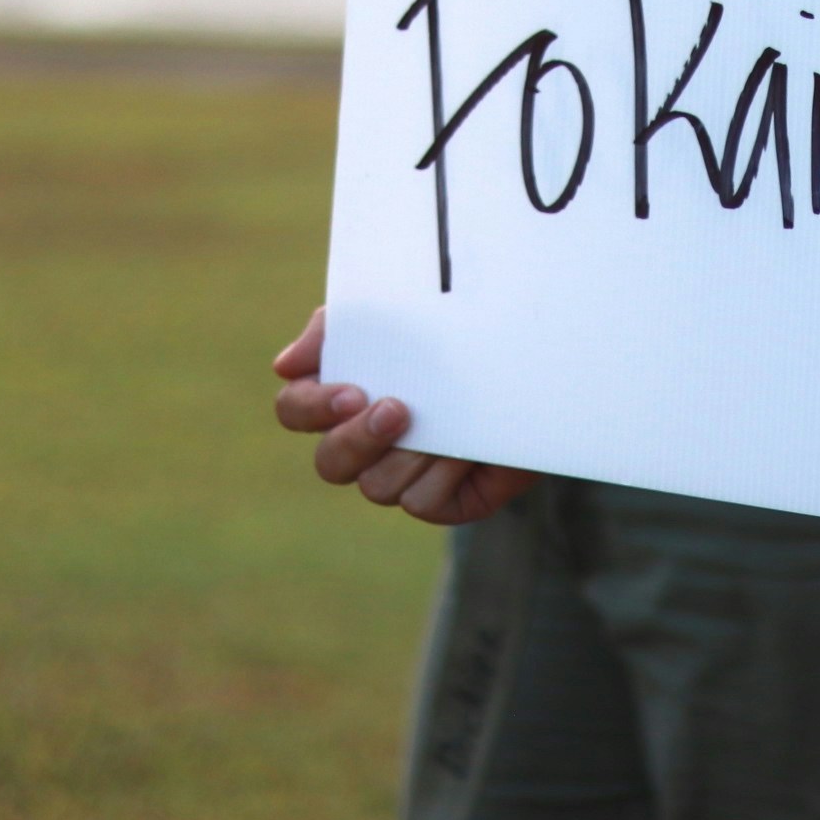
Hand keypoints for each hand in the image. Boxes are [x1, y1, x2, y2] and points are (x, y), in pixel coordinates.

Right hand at [271, 308, 536, 525]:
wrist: (534, 362)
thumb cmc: (456, 333)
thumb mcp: (398, 316)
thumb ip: (339, 331)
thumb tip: (285, 366)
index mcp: (341, 399)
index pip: (296, 411)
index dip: (313, 408)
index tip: (353, 391)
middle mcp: (363, 445)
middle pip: (329, 463)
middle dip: (359, 440)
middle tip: (399, 410)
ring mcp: (401, 476)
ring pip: (377, 486)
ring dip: (414, 452)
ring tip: (451, 421)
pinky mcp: (440, 501)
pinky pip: (422, 502)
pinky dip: (444, 474)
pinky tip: (469, 448)